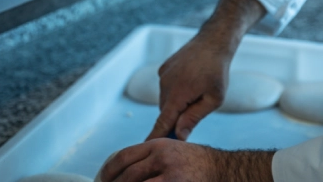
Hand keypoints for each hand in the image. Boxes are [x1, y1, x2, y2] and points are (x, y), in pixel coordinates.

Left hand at [96, 139, 275, 181]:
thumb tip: (123, 171)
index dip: (107, 171)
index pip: (123, 156)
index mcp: (158, 144)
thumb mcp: (172, 150)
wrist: (221, 169)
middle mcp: (162, 156)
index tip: (101, 180)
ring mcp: (169, 174)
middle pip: (127, 175)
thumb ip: (150, 156)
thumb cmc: (195, 163)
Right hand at [146, 0, 266, 141]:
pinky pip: (166, 86)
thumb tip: (179, 135)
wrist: (213, 42)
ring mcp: (163, 74)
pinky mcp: (163, 68)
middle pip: (165, 112)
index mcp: (177, 94)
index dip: (155, 137)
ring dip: (177, 102)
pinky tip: (190, 81)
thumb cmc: (217, 72)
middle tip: (193, 114)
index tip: (145, 149)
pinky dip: (175, 90)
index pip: (162, 123)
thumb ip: (194, 117)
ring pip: (166, 99)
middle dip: (175, 118)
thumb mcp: (213, 99)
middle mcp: (165, 84)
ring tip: (196, 91)